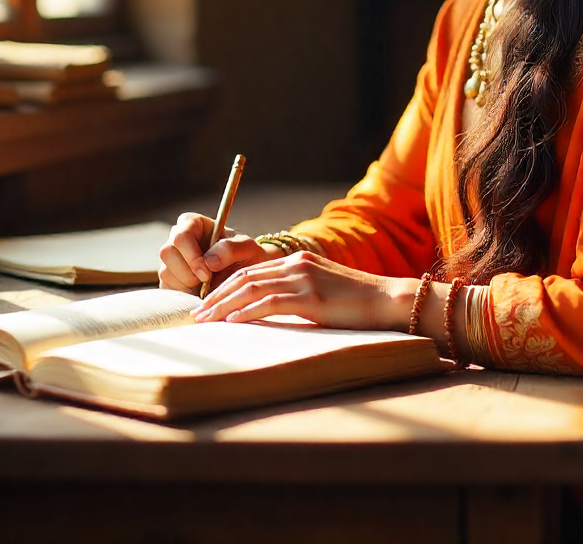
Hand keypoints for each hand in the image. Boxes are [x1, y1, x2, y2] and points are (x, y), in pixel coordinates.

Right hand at [158, 212, 280, 293]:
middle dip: (188, 273)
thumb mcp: (246, 248)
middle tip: (208, 282)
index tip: (208, 272)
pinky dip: (183, 296)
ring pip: (165, 272)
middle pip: (167, 253)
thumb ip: (230, 249)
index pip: (181, 236)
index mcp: (193, 224)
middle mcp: (177, 239)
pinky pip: (166, 289)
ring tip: (207, 286)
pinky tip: (199, 293)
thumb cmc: (245, 255)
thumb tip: (209, 261)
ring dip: (187, 285)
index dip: (192, 256)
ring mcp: (171, 260)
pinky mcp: (169, 279)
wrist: (243, 275)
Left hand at [192, 250, 411, 329]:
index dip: (225, 286)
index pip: (251, 270)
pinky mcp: (311, 298)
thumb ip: (296, 294)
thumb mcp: (321, 292)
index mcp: (298, 261)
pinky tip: (231, 322)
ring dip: (223, 305)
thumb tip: (269, 310)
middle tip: (196, 313)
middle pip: (245, 276)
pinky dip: (246, 312)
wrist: (386, 300)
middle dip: (216, 295)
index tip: (207, 303)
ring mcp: (303, 279)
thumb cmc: (356, 303)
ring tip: (204, 320)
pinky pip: (269, 303)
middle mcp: (297, 265)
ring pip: (251, 288)